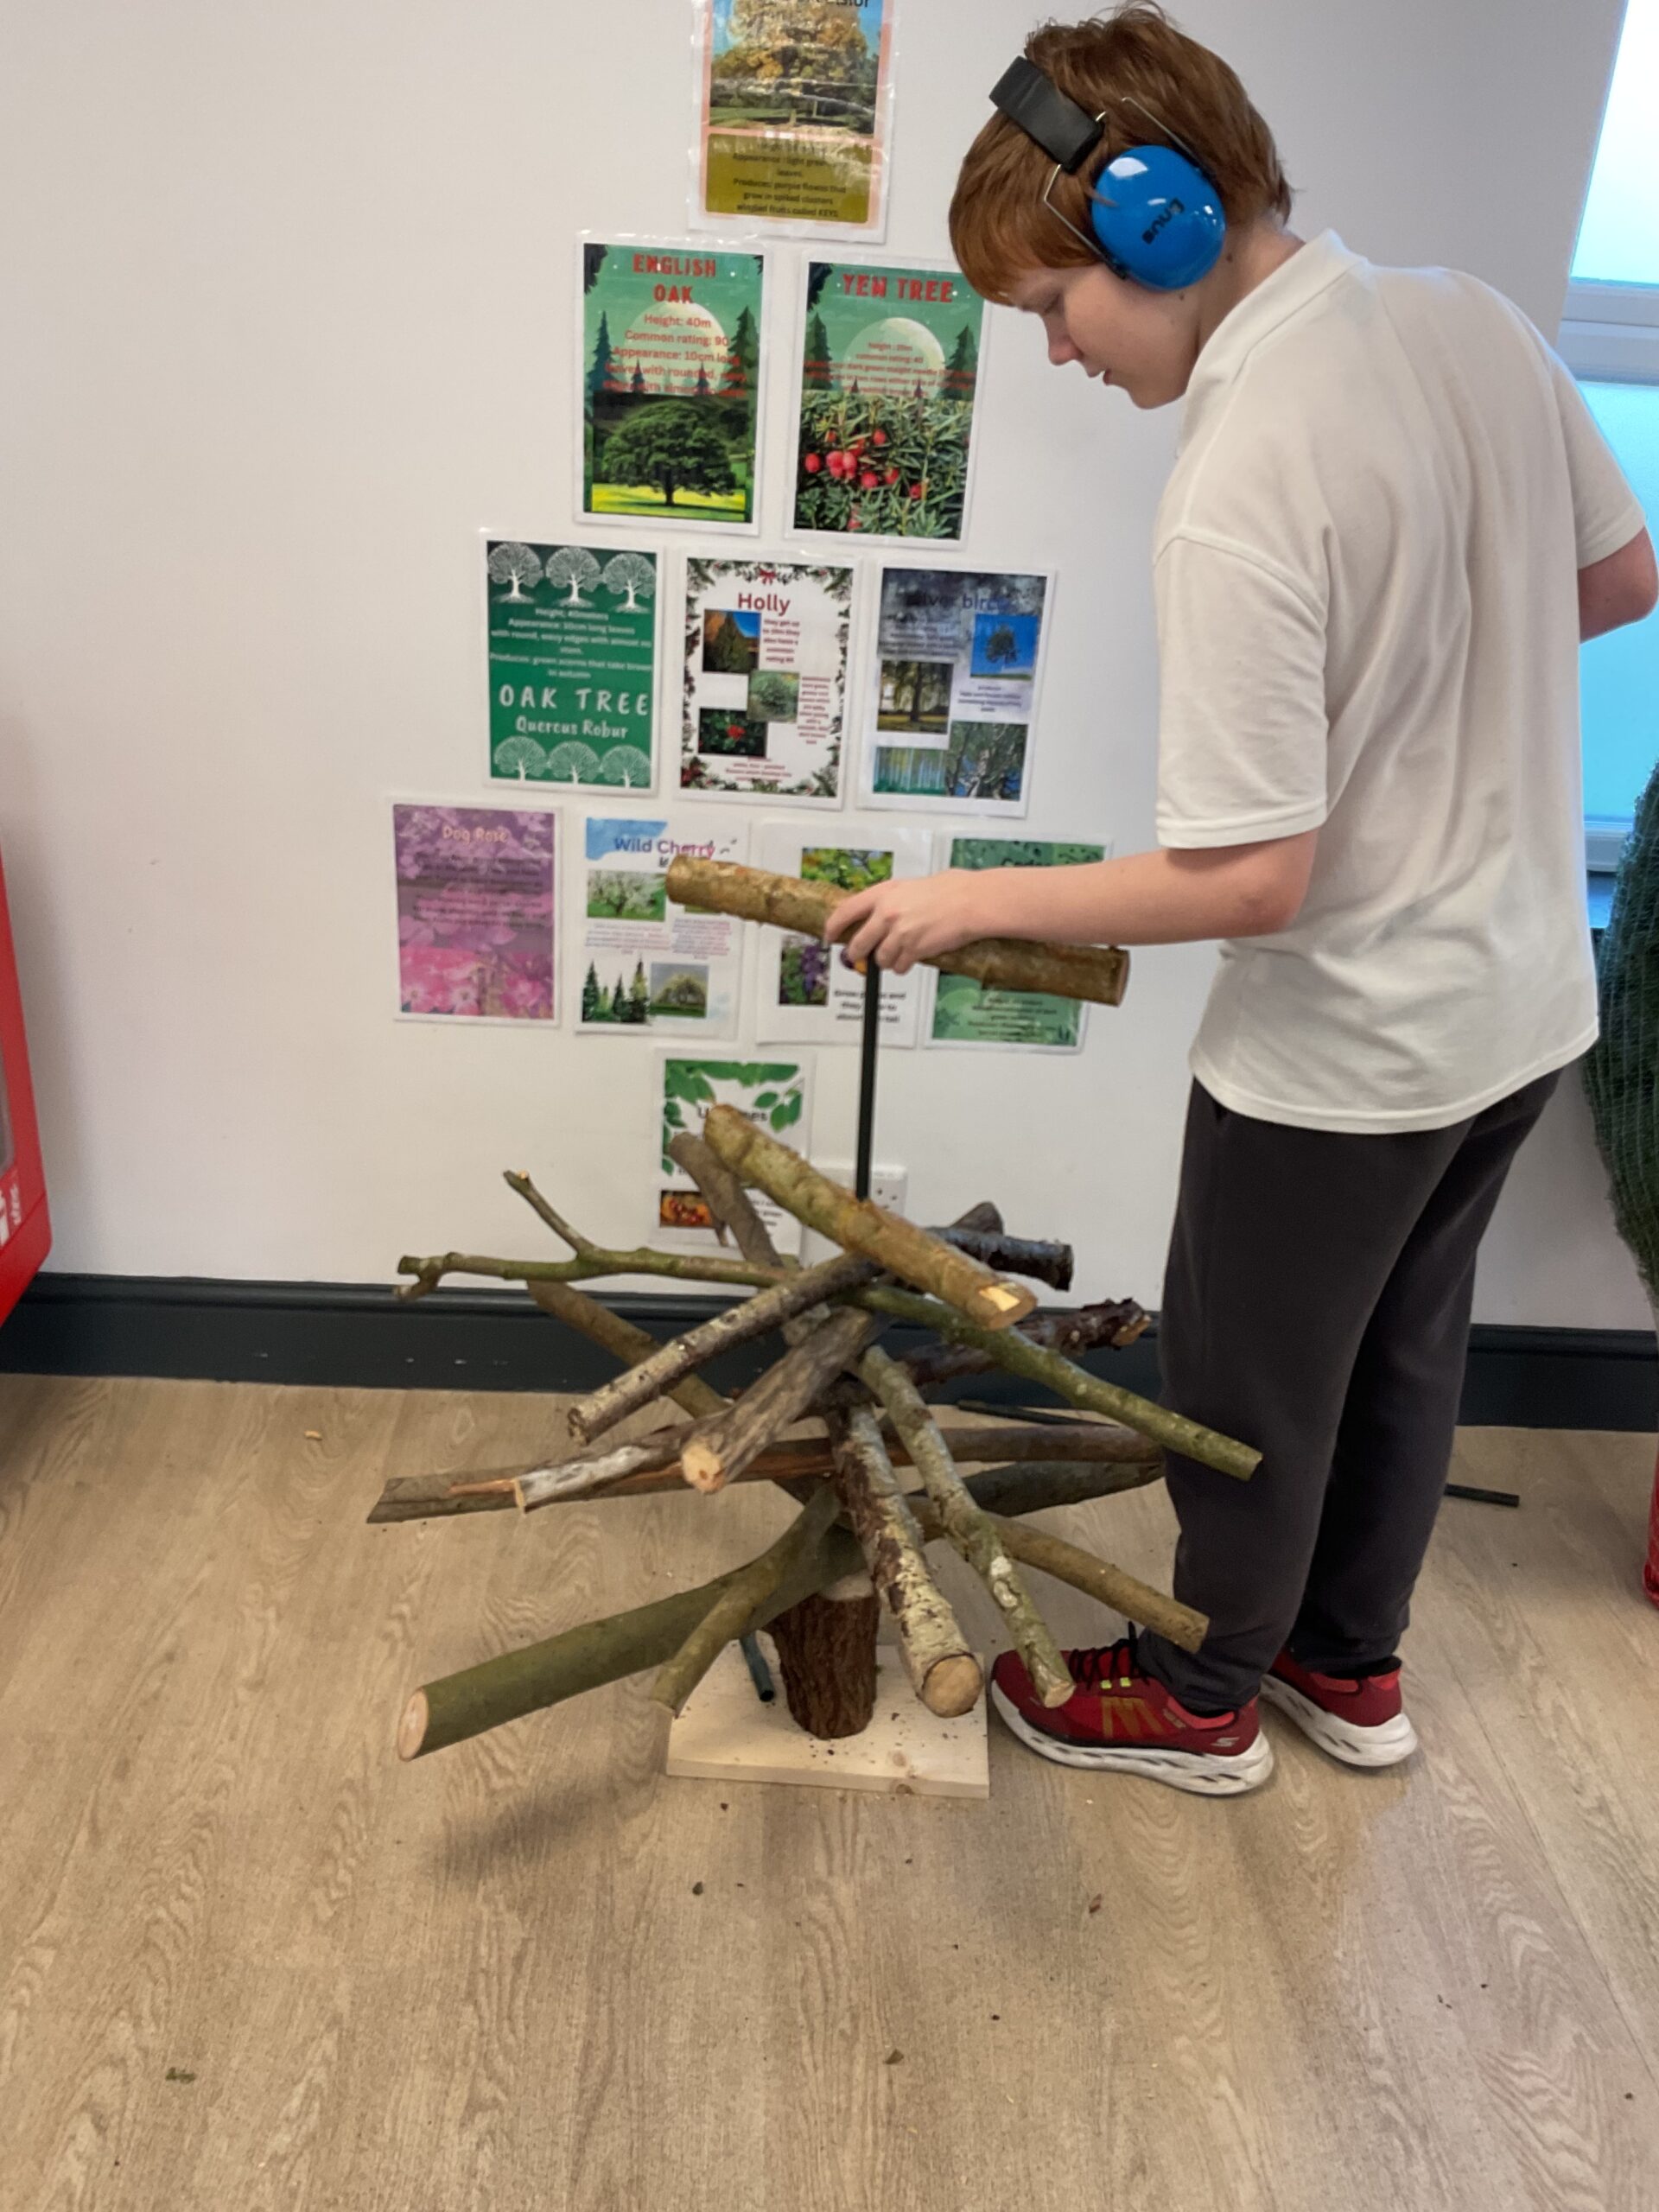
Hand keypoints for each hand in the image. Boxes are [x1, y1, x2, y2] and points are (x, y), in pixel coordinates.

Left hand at [822, 870, 982, 974]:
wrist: (971, 901)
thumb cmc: (950, 890)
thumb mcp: (911, 886)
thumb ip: (892, 900)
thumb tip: (880, 914)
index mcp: (884, 893)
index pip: (846, 911)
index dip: (833, 926)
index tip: (830, 935)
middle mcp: (887, 913)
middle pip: (858, 944)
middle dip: (858, 955)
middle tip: (861, 958)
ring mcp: (899, 934)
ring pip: (879, 959)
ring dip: (887, 960)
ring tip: (901, 953)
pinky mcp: (913, 950)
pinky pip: (898, 966)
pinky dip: (903, 966)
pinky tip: (912, 957)